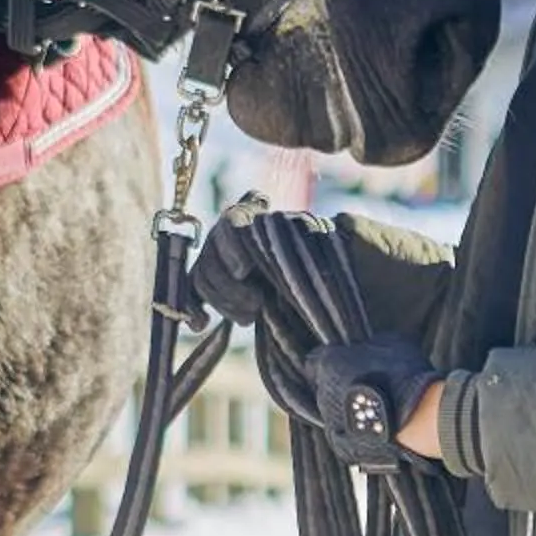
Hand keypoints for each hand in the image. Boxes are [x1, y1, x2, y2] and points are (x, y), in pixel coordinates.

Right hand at [186, 196, 329, 325]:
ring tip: (251, 317)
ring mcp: (214, 255)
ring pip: (202, 276)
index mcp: (255, 212)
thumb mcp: (331, 248)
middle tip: (259, 304)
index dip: (234, 245)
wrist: (302, 287)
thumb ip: (339, 235)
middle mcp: (229, 229)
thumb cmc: (319, 263)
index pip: (234, 220)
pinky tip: (201, 323)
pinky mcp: (207, 282)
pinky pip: (189, 291)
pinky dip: (193, 308)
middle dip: (231, 285)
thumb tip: (345, 224)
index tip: (246, 269)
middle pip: (212, 252)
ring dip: (224, 301)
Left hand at [307, 337, 441, 469]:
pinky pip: (344, 435)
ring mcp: (330, 422)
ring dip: (348, 410)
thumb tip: (370, 346)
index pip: (315, 359)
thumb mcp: (390, 342)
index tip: (347, 361)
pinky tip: (377, 429)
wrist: (417, 419)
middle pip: (324, 388)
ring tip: (376, 410)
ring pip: (333, 413)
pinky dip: (356, 432)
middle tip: (368, 385)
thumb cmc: (405, 376)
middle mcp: (323, 393)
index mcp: (328, 364)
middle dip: (341, 386)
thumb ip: (370, 344)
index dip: (332, 360)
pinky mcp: (341, 446)